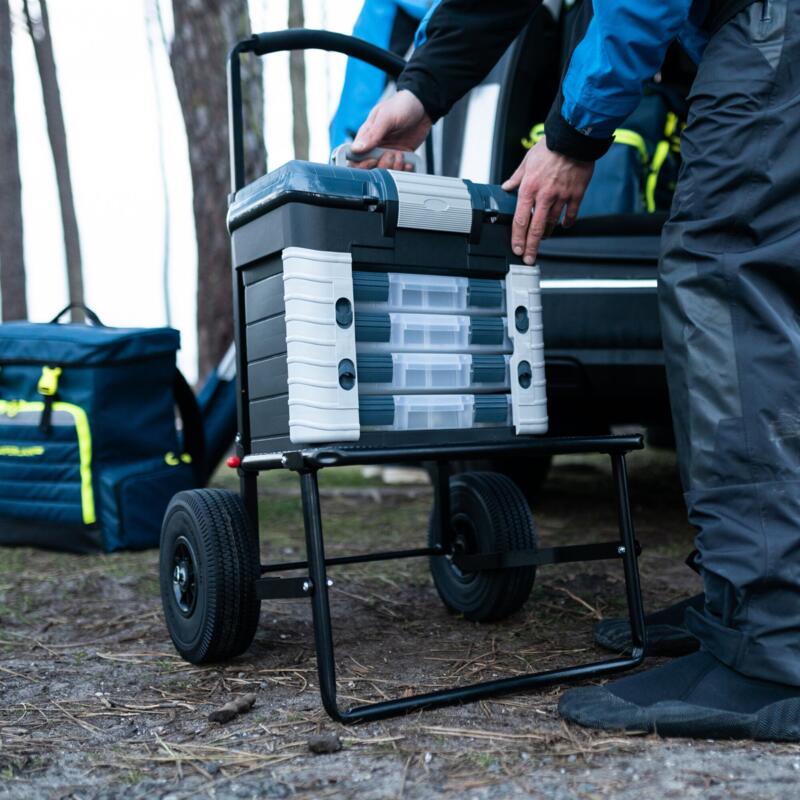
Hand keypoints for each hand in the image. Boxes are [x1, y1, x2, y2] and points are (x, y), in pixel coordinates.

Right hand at [349, 90, 431, 169]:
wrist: (423, 105)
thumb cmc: (402, 105)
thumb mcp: (386, 117)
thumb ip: (372, 134)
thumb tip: (356, 148)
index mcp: (366, 137)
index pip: (355, 158)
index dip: (362, 164)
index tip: (373, 160)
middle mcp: (376, 147)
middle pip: (371, 169)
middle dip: (382, 165)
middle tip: (391, 154)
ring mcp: (389, 152)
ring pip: (386, 171)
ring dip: (395, 167)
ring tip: (401, 155)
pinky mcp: (401, 156)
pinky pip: (400, 170)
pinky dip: (405, 169)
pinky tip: (408, 161)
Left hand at [502, 138, 593, 264]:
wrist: (574, 138)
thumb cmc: (550, 147)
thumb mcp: (527, 161)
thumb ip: (516, 177)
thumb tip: (506, 187)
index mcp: (529, 188)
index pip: (520, 220)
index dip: (518, 238)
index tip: (517, 249)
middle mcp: (544, 196)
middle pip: (536, 228)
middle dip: (531, 246)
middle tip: (529, 258)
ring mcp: (561, 196)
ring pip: (552, 223)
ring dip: (546, 233)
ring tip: (542, 239)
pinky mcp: (576, 194)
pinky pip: (571, 214)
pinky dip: (566, 222)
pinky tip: (563, 226)